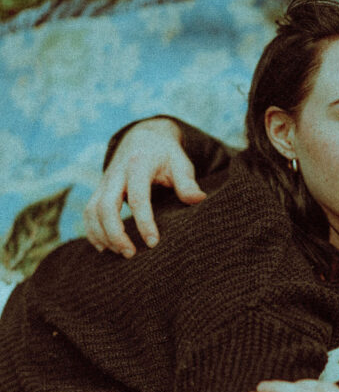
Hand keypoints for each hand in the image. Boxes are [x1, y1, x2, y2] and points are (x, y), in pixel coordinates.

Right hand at [84, 118, 205, 255]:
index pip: (138, 197)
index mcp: (138, 164)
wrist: (142, 137)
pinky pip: (89, 212)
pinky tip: (104, 247)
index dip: (144, 222)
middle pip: (106, 206)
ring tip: (122, 253)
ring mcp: (105, 182)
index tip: (153, 242)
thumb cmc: (165, 153)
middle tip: (131, 254)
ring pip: (93, 211)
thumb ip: (187, 181)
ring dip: (103, 235)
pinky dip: (92, 231)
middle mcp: (117, 173)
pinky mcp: (99, 190)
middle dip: (116, 233)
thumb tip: (198, 199)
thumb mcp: (179, 161)